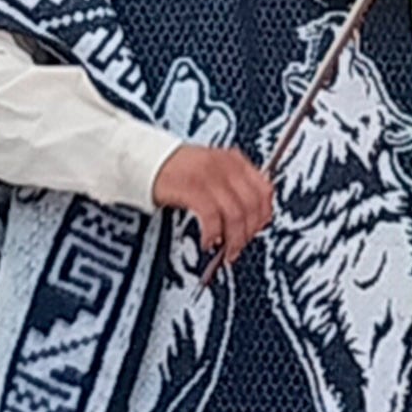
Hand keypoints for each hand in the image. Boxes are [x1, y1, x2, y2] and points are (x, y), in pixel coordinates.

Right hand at [151, 146, 273, 274]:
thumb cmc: (179, 171)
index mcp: (234, 161)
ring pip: (236, 214)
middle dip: (248, 232)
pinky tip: (207, 242)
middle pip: (252, 205)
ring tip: (225, 251)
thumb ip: (233, 189)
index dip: (263, 215)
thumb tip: (251, 221)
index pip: (264, 190)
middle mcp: (225, 165)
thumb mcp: (213, 172)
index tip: (255, 231)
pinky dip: (213, 234)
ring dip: (233, 238)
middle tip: (238, 246)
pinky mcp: (192, 187)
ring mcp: (209, 175)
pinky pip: (212, 217)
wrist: (147, 161)